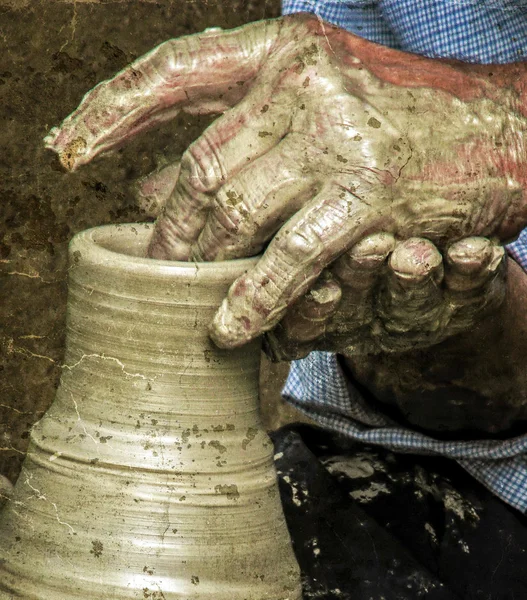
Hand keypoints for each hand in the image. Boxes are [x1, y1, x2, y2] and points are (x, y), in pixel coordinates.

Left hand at [44, 14, 526, 348]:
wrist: (504, 127)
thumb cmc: (402, 119)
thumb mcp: (312, 104)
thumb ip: (232, 136)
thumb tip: (143, 178)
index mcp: (285, 50)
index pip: (175, 71)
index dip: (111, 111)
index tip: (66, 150)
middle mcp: (306, 84)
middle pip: (201, 165)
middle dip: (166, 226)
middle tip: (150, 266)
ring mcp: (338, 138)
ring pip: (236, 213)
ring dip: (202, 265)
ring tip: (184, 299)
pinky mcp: (369, 195)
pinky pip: (290, 255)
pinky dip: (254, 296)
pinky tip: (230, 328)